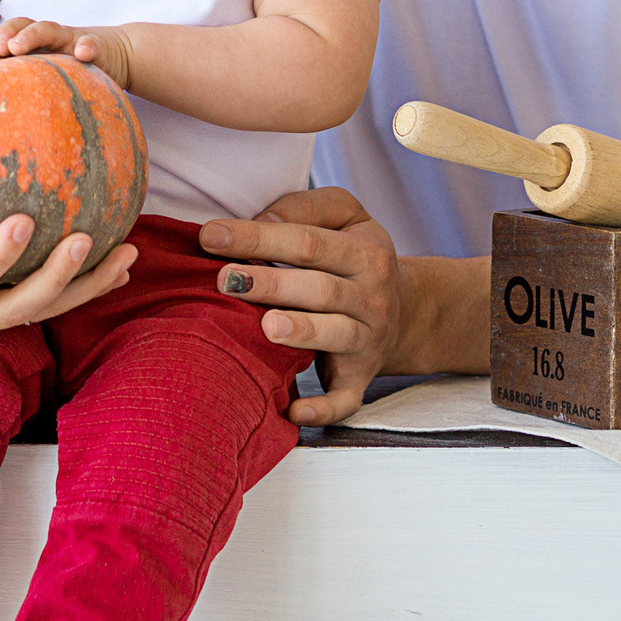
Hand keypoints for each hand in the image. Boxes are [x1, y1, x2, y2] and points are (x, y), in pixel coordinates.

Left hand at [0, 18, 134, 90]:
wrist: (117, 54)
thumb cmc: (74, 67)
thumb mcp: (50, 70)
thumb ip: (27, 78)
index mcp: (39, 42)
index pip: (15, 30)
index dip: (2, 36)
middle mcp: (52, 37)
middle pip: (28, 27)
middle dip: (12, 34)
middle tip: (0, 47)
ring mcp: (73, 40)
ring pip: (51, 30)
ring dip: (33, 35)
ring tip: (18, 46)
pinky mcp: (97, 48)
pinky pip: (91, 44)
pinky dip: (87, 47)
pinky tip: (83, 53)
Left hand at [200, 187, 405, 425]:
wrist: (411, 312)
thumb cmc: (357, 256)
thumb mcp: (348, 217)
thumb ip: (305, 208)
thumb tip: (262, 221)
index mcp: (366, 254)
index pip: (308, 242)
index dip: (259, 238)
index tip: (210, 236)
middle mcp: (371, 298)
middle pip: (320, 289)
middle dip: (271, 284)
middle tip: (225, 279)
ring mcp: (368, 341)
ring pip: (336, 335)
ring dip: (301, 332)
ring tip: (265, 325)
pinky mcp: (360, 378)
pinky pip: (347, 398)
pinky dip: (323, 409)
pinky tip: (293, 412)